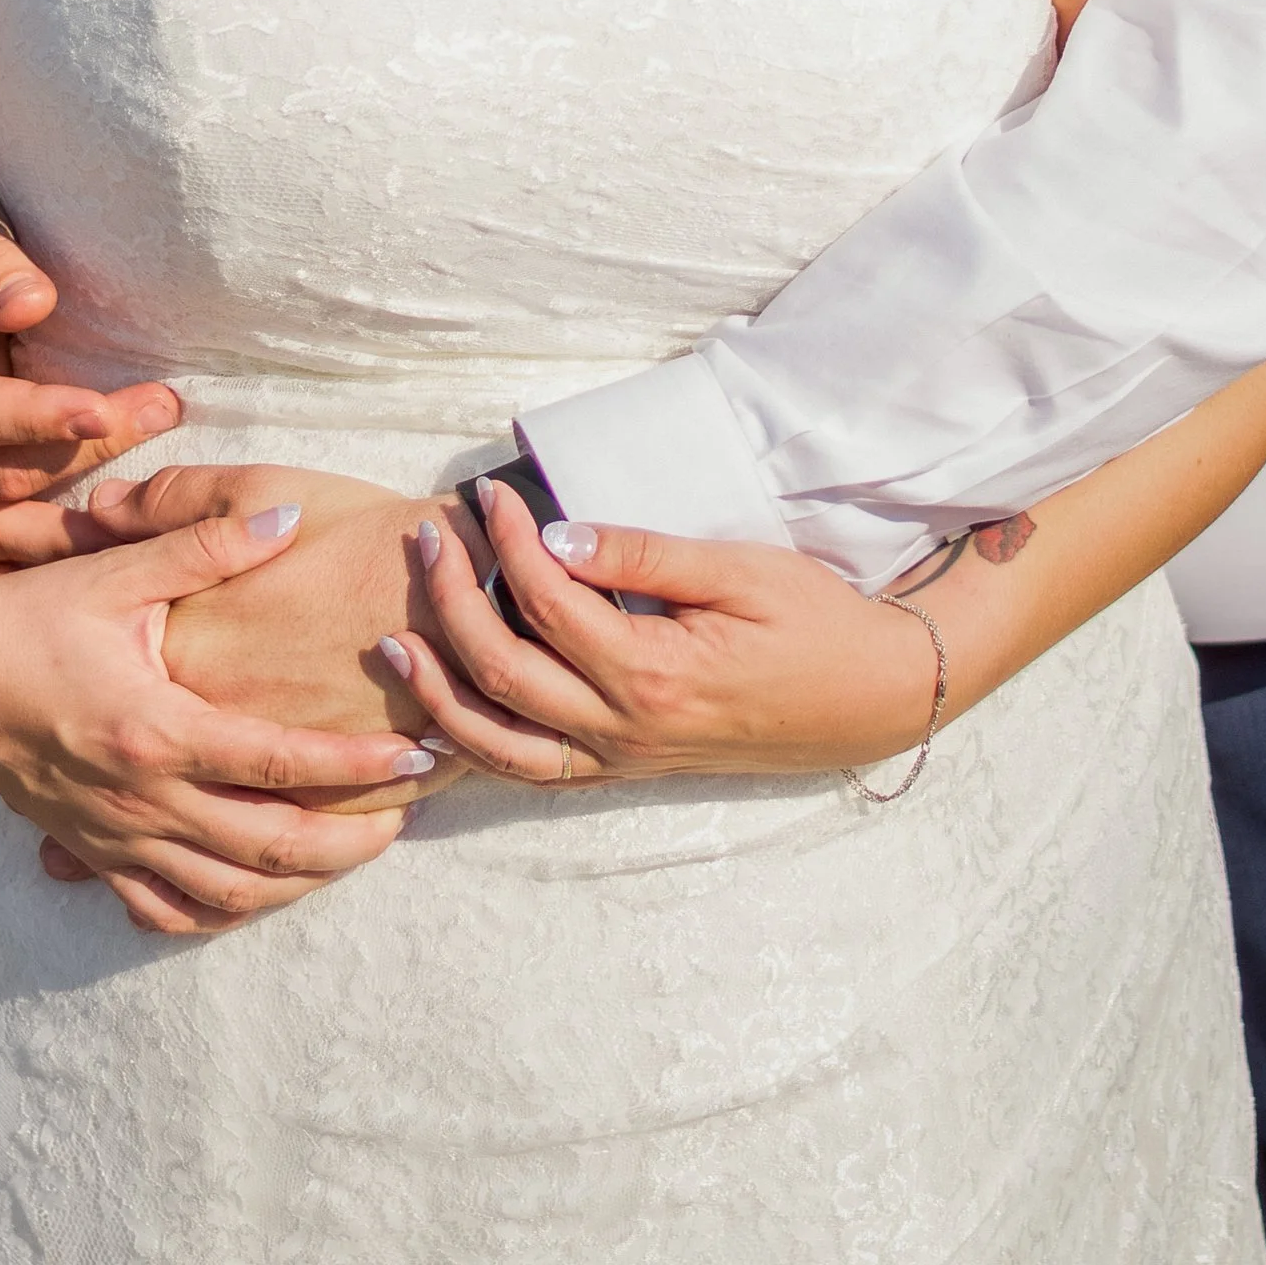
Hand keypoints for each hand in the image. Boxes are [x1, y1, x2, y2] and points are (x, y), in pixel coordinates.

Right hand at [0, 151, 183, 562]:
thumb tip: (32, 304)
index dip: (32, 418)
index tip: (103, 409)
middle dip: (81, 449)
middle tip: (162, 408)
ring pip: (1, 514)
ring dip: (81, 498)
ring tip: (155, 439)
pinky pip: (1, 526)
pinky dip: (57, 527)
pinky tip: (121, 506)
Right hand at [0, 490, 445, 937]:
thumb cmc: (25, 611)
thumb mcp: (116, 573)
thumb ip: (207, 545)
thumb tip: (287, 517)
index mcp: (153, 728)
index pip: (279, 762)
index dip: (356, 768)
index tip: (417, 760)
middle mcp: (136, 796)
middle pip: (267, 847)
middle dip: (348, 842)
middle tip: (410, 819)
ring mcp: (111, 834)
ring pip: (223, 892)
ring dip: (298, 885)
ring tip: (354, 855)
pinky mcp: (89, 850)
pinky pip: (163, 907)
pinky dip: (220, 910)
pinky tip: (261, 893)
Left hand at [378, 484, 936, 788]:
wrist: (871, 698)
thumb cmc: (815, 622)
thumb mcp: (739, 571)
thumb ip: (642, 555)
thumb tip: (554, 536)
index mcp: (653, 675)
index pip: (547, 603)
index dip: (507, 543)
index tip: (488, 494)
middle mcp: (625, 730)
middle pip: (501, 672)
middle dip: (449, 600)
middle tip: (426, 538)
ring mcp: (621, 760)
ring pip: (499, 745)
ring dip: (437, 693)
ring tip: (394, 641)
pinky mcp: (625, 769)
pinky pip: (530, 770)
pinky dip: (477, 745)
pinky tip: (444, 712)